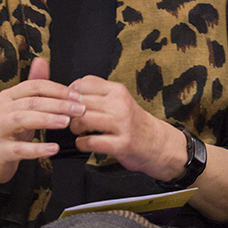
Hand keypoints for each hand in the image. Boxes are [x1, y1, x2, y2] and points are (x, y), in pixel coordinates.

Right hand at [0, 58, 83, 188]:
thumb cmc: (9, 130)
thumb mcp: (21, 106)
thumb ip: (33, 86)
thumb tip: (42, 61)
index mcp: (9, 96)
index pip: (35, 86)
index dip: (58, 89)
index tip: (78, 96)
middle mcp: (1, 110)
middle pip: (32, 102)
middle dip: (58, 104)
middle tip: (79, 109)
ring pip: (23, 120)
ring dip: (47, 120)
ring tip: (66, 122)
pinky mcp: (0, 151)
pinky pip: (19, 149)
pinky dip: (37, 149)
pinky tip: (53, 148)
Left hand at [67, 75, 186, 181]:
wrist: (158, 143)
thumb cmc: (133, 122)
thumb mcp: (121, 100)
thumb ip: (100, 94)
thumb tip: (71, 91)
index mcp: (118, 91)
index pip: (85, 83)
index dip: (71, 93)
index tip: (71, 102)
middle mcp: (120, 105)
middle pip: (80, 102)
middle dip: (70, 112)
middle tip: (72, 119)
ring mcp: (122, 125)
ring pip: (82, 120)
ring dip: (74, 128)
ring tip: (79, 131)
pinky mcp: (121, 144)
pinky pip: (90, 142)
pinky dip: (81, 143)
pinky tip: (85, 143)